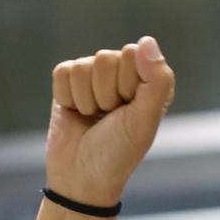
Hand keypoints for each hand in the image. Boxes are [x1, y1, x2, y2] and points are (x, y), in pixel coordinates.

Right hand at [44, 35, 174, 208]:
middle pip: (106, 59)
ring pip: (83, 66)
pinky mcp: (68, 83)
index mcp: (147, 79)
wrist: (81, 179)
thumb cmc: (118, 153)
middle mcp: (122, 73)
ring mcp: (94, 76)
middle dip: (105, 94)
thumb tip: (146, 41)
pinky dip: (68, 98)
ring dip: (86, 100)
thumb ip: (156, 81)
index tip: (129, 111)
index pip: (133, 54)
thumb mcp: (144, 121)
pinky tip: (76, 114)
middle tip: (108, 119)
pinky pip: (63, 72)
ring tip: (93, 119)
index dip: (128, 85)